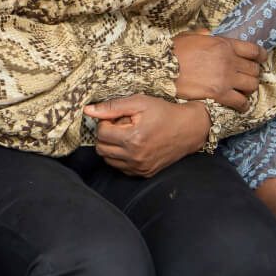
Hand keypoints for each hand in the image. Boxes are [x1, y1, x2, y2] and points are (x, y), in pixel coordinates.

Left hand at [84, 95, 211, 177]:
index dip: (105, 121)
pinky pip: (120, 168)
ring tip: (126, 135)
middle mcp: (135, 157)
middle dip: (106, 135)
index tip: (116, 117)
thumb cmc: (163, 113)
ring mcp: (140, 168)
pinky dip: (120, 157)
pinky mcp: (144, 173)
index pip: (101, 133)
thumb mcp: (138, 102)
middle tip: (120, 125)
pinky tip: (131, 145)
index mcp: (133, 139)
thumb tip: (88, 110)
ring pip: (108, 159)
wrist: (188, 129)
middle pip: (101, 148)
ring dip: (111, 146)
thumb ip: (112, 107)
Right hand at [172, 31, 266, 111]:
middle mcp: (228, 61)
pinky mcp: (219, 94)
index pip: (253, 50)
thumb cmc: (172, 52)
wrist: (161, 68)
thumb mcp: (188, 36)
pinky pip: (241, 102)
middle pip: (254, 69)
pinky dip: (242, 105)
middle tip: (246, 77)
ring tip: (242, 90)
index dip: (260, 56)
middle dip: (252, 74)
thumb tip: (208, 33)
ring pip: (251, 86)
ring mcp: (225, 78)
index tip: (261, 60)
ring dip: (248, 89)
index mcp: (223, 44)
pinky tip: (240, 105)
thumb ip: (203, 35)